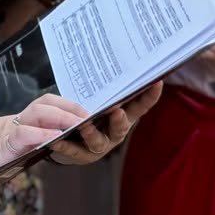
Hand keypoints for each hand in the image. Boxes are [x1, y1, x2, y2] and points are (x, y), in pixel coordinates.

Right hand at [0, 94, 92, 180]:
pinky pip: (24, 133)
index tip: (84, 112)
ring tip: (79, 123)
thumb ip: (26, 145)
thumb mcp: (8, 149)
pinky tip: (54, 138)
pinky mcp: (3, 142)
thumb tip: (46, 146)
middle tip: (88, 115)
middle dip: (69, 107)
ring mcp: (9, 129)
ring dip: (61, 116)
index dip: (65, 106)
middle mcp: (15, 121)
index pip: (45, 106)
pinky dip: (40, 135)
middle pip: (46, 103)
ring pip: (39, 113)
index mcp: (18, 122)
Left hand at [48, 80, 162, 164]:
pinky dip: (65, 145)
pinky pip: (73, 151)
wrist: (68, 137)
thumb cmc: (88, 112)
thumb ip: (104, 88)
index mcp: (123, 116)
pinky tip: (57, 140)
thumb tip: (112, 60)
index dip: (150, 96)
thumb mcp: (98, 98)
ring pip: (98, 142)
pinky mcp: (80, 155)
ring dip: (92, 134)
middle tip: (116, 110)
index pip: (140, 106)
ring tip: (85, 126)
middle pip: (121, 128)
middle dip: (119, 120)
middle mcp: (114, 133)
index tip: (156, 82)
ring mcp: (99, 146)